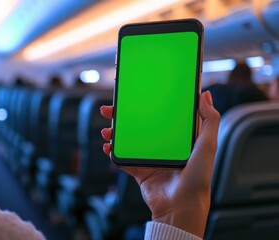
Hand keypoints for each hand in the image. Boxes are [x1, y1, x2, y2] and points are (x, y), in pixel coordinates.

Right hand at [100, 91, 219, 237]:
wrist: (181, 206)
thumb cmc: (198, 177)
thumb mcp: (207, 145)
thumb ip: (209, 120)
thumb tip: (205, 95)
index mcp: (179, 138)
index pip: (162, 115)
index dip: (150, 103)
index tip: (138, 93)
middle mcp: (164, 146)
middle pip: (140, 125)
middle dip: (124, 116)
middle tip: (111, 109)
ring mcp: (151, 159)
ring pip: (129, 140)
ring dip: (116, 133)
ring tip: (107, 129)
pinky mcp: (141, 171)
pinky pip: (124, 159)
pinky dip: (114, 153)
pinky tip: (108, 146)